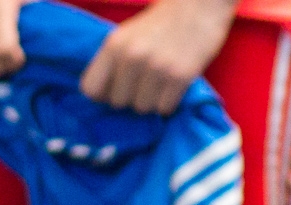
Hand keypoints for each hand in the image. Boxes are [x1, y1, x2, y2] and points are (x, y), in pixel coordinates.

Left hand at [80, 0, 235, 113]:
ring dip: (151, 102)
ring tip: (160, 84)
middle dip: (131, 97)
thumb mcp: (128, 34)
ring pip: (142, 108)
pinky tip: (173, 87)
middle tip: (144, 85)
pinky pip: (164, 109)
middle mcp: (131, 57)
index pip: (91, 89)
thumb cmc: (162, 22)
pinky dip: (168, 103)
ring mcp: (156, 68)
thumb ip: (114, 60)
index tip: (115, 91)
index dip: (103, 95)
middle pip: (118, 102)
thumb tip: (104, 96)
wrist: (199, 6)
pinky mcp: (179, 77)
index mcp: (114, 45)